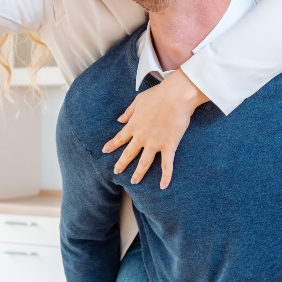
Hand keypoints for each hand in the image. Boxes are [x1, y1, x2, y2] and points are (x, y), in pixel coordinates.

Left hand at [101, 70, 208, 188]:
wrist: (176, 96)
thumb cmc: (158, 95)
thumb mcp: (138, 101)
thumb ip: (128, 112)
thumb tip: (119, 120)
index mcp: (134, 125)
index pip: (120, 138)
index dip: (112, 145)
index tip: (105, 151)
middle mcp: (141, 137)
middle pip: (129, 153)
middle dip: (122, 163)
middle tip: (116, 171)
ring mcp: (155, 143)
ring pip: (144, 163)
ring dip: (139, 173)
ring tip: (134, 181)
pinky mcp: (169, 146)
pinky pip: (166, 165)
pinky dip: (166, 176)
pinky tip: (163, 186)